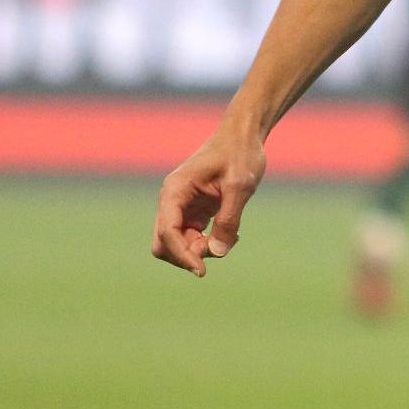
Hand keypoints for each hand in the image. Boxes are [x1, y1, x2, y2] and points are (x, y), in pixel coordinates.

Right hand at [151, 125, 266, 277]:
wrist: (243, 137)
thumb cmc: (240, 154)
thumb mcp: (239, 186)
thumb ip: (228, 220)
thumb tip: (217, 252)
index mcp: (175, 190)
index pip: (167, 232)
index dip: (181, 255)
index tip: (202, 270)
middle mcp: (172, 201)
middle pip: (164, 244)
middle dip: (188, 254)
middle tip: (220, 245)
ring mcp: (181, 208)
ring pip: (179, 245)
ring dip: (202, 250)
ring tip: (233, 236)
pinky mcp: (194, 213)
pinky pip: (193, 239)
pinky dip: (209, 244)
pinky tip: (233, 235)